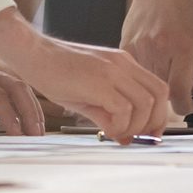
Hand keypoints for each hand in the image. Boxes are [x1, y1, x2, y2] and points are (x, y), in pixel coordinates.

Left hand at [0, 37, 44, 135]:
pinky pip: (16, 92)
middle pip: (17, 88)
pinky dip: (27, 106)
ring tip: (38, 132)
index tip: (16, 134)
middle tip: (36, 136)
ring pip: (21, 89)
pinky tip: (30, 122)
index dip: (8, 114)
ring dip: (32, 109)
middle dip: (29, 111)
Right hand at [12, 35, 171, 142]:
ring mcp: (112, 70)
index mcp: (124, 64)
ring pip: (145, 103)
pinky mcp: (98, 81)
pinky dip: (120, 125)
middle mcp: (123, 64)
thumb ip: (108, 112)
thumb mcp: (88, 93)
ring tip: (117, 134)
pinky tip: (106, 129)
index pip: (158, 88)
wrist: (33, 54)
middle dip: (153, 122)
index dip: (159, 114)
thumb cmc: (55, 72)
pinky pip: (123, 108)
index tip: (150, 133)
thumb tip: (124, 135)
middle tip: (137, 138)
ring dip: (135, 126)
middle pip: (159, 95)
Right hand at [120, 0, 192, 116]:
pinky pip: (137, 75)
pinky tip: (155, 56)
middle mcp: (160, 48)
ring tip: (168, 62)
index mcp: (185, 48)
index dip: (187, 106)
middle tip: (182, 72)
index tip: (191, 102)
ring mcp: (139, 48)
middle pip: (165, 93)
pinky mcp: (124, 48)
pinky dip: (147, 72)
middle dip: (176, 90)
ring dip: (161, 81)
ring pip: (149, 86)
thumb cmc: (189, 17)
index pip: (181, 95)